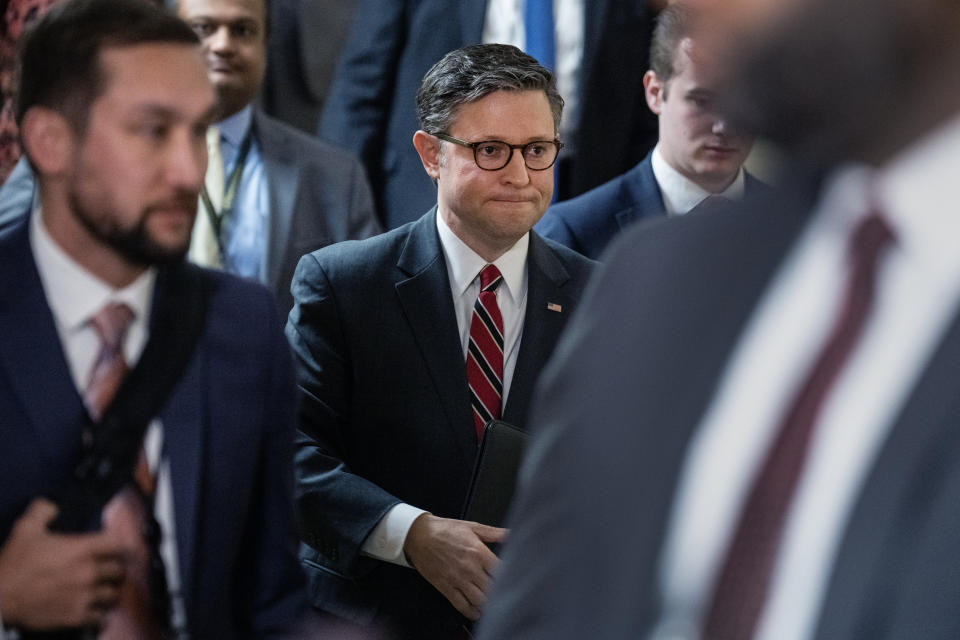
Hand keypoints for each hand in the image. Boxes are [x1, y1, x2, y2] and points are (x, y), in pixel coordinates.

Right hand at [0, 498, 129, 629]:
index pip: (118, 543)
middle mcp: (89, 572)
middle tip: (109, 569)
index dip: (118, 544)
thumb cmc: (13, 565)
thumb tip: (53, 506)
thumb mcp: (25, 528)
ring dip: (109, 591)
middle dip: (115, 568)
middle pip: (119, 569)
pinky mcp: (76, 616)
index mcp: (82, 549)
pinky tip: (95, 610)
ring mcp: (84, 596)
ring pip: (114, 594)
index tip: (115, 547)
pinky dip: (100, 614)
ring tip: (104, 590)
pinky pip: (101, 617)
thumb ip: (43, 510)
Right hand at [402, 513, 506, 619]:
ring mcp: (458, 580)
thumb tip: (510, 533)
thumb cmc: (444, 530)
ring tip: (492, 602)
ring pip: (480, 600)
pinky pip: (462, 605)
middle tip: (502, 592)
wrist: (419, 536)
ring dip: (488, 604)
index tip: (511, 578)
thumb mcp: (471, 527)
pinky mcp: (446, 588)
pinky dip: (471, 612)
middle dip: (499, 591)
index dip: (509, 576)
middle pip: (493, 588)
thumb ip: (493, 532)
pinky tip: (476, 611)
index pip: (502, 571)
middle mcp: (470, 568)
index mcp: (478, 552)